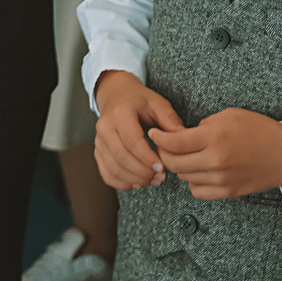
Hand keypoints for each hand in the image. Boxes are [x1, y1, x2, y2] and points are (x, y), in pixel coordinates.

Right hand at [93, 70, 183, 189]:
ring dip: (135, 179)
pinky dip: (123, 183)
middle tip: (161, 177)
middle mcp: (104, 127)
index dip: (147, 158)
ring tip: (154, 180)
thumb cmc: (139, 101)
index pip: (131, 141)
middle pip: (121, 157)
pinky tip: (138, 182)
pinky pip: (107, 174)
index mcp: (120, 113)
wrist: (117, 97)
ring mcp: (99, 141)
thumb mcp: (157, 103)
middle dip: (143, 172)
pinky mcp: (98, 152)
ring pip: (114, 169)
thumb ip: (170, 120)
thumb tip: (183, 138)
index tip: (162, 168)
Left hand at [150, 108, 281, 199]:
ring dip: (178, 167)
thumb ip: (202, 125)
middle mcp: (215, 160)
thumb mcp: (229, 116)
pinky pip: (197, 191)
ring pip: (183, 177)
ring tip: (183, 156)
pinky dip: (192, 181)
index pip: (173, 143)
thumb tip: (183, 135)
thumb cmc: (258, 130)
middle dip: (163, 153)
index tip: (153, 133)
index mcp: (214, 138)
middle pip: (173, 163)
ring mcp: (221, 179)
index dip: (158, 138)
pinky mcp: (227, 192)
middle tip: (164, 146)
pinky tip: (197, 170)